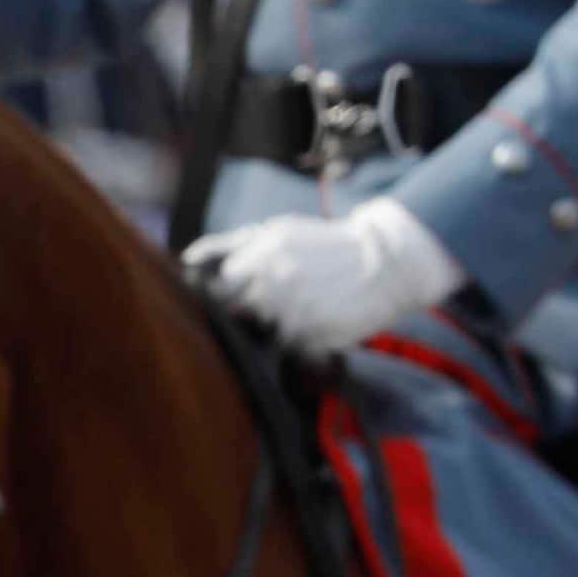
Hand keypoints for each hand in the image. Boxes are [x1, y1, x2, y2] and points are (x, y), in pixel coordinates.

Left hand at [185, 199, 462, 353]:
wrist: (389, 262)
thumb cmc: (327, 244)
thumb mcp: (280, 232)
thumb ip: (231, 245)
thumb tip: (188, 259)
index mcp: (263, 256)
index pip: (225, 284)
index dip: (238, 285)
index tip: (256, 281)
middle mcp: (277, 286)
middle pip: (246, 307)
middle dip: (262, 301)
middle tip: (296, 288)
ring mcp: (297, 314)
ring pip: (269, 327)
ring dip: (285, 318)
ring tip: (314, 298)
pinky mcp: (315, 338)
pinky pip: (293, 344)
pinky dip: (304, 333)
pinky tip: (324, 313)